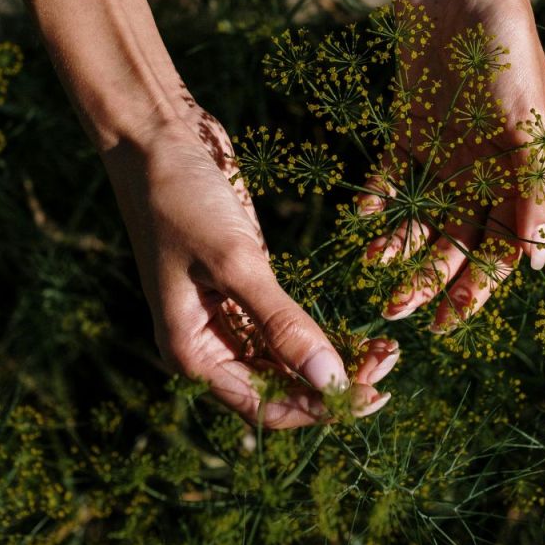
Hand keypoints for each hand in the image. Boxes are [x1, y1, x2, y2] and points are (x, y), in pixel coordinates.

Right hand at [101, 104, 396, 427]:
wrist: (155, 137)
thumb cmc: (180, 198)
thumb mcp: (235, 261)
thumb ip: (282, 323)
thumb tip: (330, 381)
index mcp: (191, 353)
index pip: (266, 405)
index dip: (320, 406)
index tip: (373, 393)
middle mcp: (207, 344)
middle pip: (279, 387)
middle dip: (332, 382)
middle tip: (389, 360)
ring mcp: (225, 314)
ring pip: (285, 359)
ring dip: (332, 359)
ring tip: (384, 347)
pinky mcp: (242, 283)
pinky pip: (283, 325)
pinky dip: (318, 331)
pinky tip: (356, 329)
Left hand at [362, 0, 544, 332]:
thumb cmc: (506, 50)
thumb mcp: (527, 122)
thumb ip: (534, 190)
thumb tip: (536, 264)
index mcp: (519, 174)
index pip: (501, 249)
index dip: (478, 289)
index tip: (449, 323)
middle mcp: (483, 170)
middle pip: (458, 242)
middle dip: (433, 281)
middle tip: (398, 312)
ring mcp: (444, 150)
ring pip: (422, 218)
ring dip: (401, 250)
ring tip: (375, 274)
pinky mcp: (408, 127)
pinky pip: (389, 177)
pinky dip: (375, 203)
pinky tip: (360, 226)